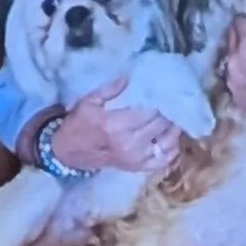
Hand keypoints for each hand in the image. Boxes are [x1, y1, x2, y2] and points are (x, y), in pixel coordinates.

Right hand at [50, 86, 178, 177]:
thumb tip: (128, 77)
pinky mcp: (137, 168)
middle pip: (160, 126)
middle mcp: (129, 143)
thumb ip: (109, 89)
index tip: (165, 92)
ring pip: (166, 143)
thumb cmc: (79, 124)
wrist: (69, 153)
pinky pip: (163, 161)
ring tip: (176, 117)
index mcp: (116, 125)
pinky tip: (173, 139)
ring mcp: (135, 158)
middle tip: (174, 102)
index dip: (161, 102)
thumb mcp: (89, 102)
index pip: (149, 112)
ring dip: (174, 129)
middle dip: (169, 113)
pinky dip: (172, 150)